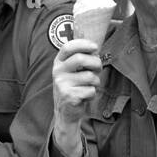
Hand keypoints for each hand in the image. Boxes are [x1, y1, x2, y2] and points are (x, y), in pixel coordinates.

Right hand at [51, 39, 102, 156]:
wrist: (65, 112)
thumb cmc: (73, 88)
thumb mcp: (72, 71)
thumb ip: (80, 59)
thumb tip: (95, 49)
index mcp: (58, 63)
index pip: (68, 47)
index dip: (83, 44)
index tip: (95, 47)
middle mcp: (58, 72)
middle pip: (81, 59)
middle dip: (96, 63)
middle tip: (98, 69)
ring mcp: (62, 84)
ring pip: (89, 76)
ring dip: (95, 82)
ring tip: (89, 87)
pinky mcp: (69, 96)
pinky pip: (90, 90)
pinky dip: (92, 94)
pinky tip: (85, 97)